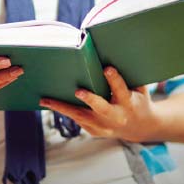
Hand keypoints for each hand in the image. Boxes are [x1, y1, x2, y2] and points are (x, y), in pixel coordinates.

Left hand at [39, 66, 160, 142]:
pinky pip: (78, 119)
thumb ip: (129, 75)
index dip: (114, 80)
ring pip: (81, 117)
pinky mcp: (94, 131)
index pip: (121, 90)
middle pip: (102, 109)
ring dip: (62, 108)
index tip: (107, 68)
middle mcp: (117, 116)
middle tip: (78, 91)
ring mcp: (104, 127)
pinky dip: (64, 111)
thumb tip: (113, 53)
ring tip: (45, 100)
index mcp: (129, 103)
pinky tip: (50, 103)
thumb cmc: (137, 99)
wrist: (139, 127)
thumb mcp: (139, 89)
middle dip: (90, 100)